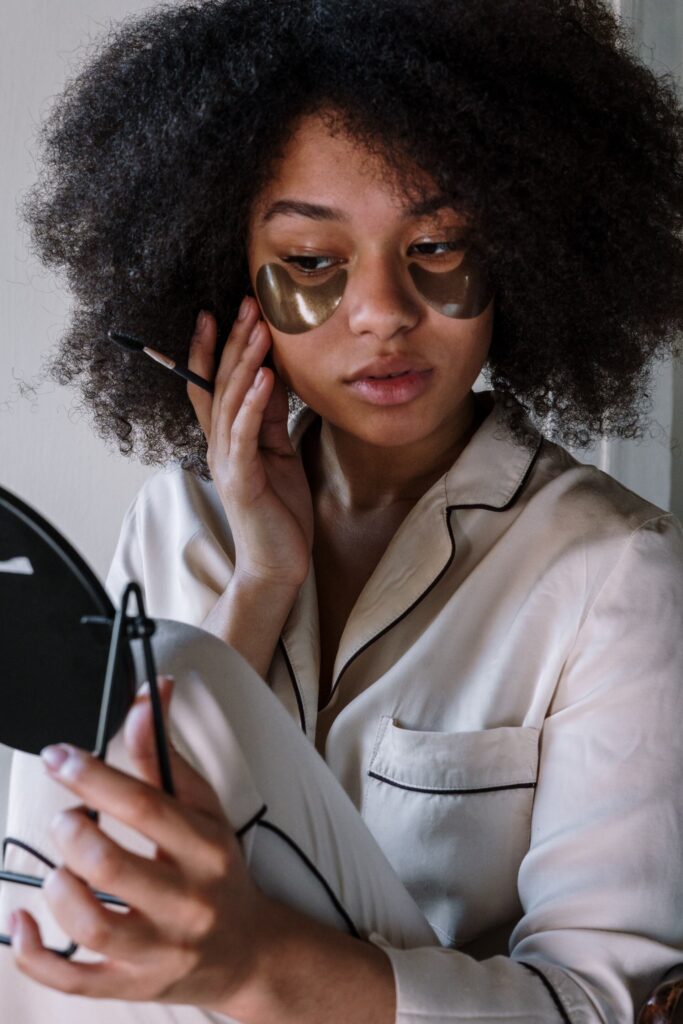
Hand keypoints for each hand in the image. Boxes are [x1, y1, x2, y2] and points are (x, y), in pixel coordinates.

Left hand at [8, 678, 272, 1012]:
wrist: (246, 948)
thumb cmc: (218, 869)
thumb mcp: (202, 807)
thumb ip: (164, 755)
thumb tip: (149, 694)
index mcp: (205, 848)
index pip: (144, 806)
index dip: (93, 776)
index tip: (59, 757)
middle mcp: (186, 900)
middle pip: (111, 866)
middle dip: (71, 832)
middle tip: (65, 818)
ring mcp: (158, 949)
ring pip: (91, 924)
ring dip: (57, 886)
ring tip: (57, 867)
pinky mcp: (133, 984)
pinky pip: (72, 979)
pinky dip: (34, 952)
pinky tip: (22, 920)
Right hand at [187, 303, 313, 589]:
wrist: (278, 565)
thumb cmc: (279, 512)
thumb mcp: (278, 453)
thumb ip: (271, 418)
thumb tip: (273, 376)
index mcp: (226, 440)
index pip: (210, 385)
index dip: (212, 349)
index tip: (222, 311)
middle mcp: (219, 446)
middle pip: (218, 383)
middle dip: (232, 341)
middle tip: (246, 304)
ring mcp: (227, 462)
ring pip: (229, 401)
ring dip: (245, 362)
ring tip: (260, 329)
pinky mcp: (242, 479)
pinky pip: (245, 433)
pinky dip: (255, 403)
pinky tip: (266, 376)